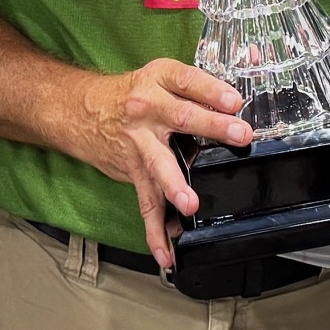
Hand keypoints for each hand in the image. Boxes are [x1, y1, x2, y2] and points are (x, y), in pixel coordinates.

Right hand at [72, 60, 250, 267]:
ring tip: (190, 204)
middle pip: (182, 118)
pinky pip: (145, 203)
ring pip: (158, 165)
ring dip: (175, 186)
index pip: (189, 81)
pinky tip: (166, 252)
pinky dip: (155, 230)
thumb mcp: (161, 78)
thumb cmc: (133, 94)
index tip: (235, 101)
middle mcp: (148, 109)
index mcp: (160, 81)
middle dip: (212, 127)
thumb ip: (200, 87)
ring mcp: (138, 142)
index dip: (212, 90)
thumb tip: (247, 79)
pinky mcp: (132, 171)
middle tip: (239, 136)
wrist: (83, 110)